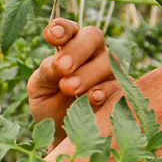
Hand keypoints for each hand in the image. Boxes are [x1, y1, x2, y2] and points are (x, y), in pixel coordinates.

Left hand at [27, 19, 118, 137]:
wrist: (63, 133)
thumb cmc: (49, 103)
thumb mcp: (39, 88)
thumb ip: (46, 73)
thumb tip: (58, 65)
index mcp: (69, 45)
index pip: (69, 29)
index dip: (62, 28)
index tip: (50, 35)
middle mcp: (92, 52)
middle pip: (93, 37)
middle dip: (77, 50)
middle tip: (62, 67)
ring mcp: (109, 71)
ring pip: (107, 61)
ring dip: (88, 73)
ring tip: (68, 88)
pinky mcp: (122, 91)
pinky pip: (120, 86)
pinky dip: (106, 91)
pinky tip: (93, 98)